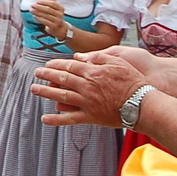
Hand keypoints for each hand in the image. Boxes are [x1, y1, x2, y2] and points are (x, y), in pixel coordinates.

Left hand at [29, 0, 69, 42]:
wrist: (58, 28)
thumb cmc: (54, 16)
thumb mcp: (55, 9)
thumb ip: (53, 2)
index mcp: (61, 8)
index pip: (52, 4)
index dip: (44, 2)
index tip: (37, 1)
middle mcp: (60, 14)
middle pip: (48, 9)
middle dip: (39, 7)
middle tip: (32, 5)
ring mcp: (57, 21)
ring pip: (46, 15)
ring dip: (37, 12)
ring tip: (31, 10)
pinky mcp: (53, 26)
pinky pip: (45, 21)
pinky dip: (39, 18)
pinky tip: (34, 16)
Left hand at [31, 50, 146, 127]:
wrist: (142, 104)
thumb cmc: (133, 81)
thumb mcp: (118, 61)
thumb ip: (98, 57)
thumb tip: (80, 56)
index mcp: (92, 72)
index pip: (69, 66)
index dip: (56, 64)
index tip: (48, 64)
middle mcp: (86, 86)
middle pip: (61, 79)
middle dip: (47, 75)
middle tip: (36, 73)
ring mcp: (86, 102)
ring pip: (61, 96)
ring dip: (45, 92)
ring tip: (34, 89)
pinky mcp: (90, 117)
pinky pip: (69, 119)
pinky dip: (56, 119)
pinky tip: (44, 119)